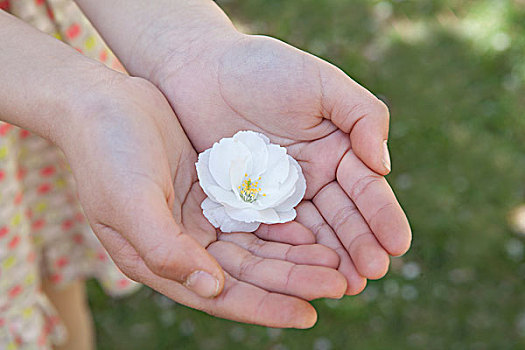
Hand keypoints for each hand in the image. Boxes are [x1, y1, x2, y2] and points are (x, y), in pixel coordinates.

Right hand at [61, 73, 345, 327]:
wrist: (102, 103)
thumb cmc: (107, 153)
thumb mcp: (129, 202)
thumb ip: (166, 249)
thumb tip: (211, 290)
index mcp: (160, 258)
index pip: (220, 294)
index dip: (264, 306)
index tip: (308, 313)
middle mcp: (184, 244)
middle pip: (247, 272)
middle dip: (291, 280)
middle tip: (339, 284)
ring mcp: (200, 218)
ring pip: (257, 245)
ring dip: (294, 255)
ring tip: (335, 259)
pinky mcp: (213, 191)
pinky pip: (254, 213)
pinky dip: (281, 222)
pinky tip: (312, 226)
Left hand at [151, 32, 411, 293]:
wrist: (198, 69)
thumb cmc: (263, 69)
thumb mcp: (321, 83)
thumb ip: (362, 116)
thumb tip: (384, 166)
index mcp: (336, 149)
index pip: (365, 188)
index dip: (382, 216)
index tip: (397, 245)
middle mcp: (312, 176)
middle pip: (340, 217)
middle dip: (359, 245)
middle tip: (372, 274)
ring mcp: (279, 193)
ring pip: (309, 232)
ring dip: (328, 259)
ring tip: (346, 286)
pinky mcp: (246, 203)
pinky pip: (269, 232)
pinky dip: (287, 253)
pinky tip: (300, 272)